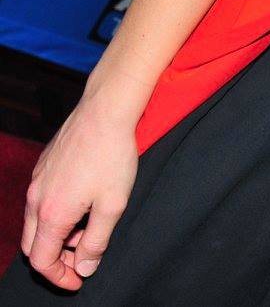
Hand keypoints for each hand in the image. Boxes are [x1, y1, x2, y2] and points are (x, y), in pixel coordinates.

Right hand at [21, 100, 138, 290]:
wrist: (106, 111)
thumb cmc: (113, 156)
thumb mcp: (113, 205)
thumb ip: (96, 242)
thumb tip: (83, 268)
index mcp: (51, 214)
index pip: (41, 261)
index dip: (59, 277)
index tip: (78, 280)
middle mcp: (36, 199)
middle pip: (33, 245)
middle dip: (56, 258)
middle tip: (84, 257)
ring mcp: (37, 181)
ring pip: (37, 223)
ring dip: (58, 235)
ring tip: (90, 227)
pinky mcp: (43, 167)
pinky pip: (41, 201)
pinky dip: (57, 213)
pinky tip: (84, 202)